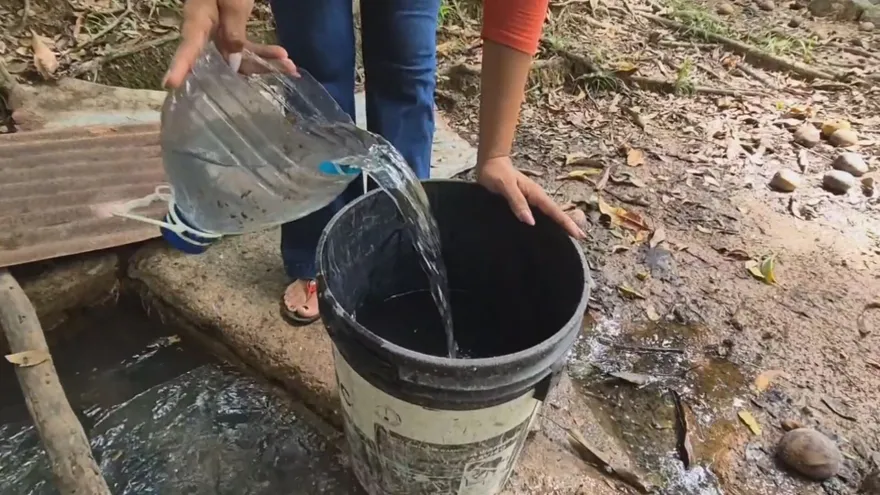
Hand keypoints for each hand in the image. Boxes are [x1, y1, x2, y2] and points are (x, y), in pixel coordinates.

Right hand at [163, 0, 295, 88]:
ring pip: (240, 59)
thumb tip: (234, 62)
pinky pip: (246, 50)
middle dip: (256, 68)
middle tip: (286, 68)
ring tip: (291, 65)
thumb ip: (233, 30)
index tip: (170, 83)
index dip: (179, 67)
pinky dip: (264, 54)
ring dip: (266, 63)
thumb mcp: (232, 1)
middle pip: (225, 61)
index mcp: (198, 21)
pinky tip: (283, 56)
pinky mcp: (230, 36)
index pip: (188, 46)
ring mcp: (218, 37)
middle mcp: (206, 34)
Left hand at [476, 156, 585, 239]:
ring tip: (567, 241)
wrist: (491, 164)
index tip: (580, 235)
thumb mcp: (506, 187)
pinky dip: (545, 224)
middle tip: (580, 240)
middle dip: (567, 226)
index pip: (554, 211)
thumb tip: (530, 222)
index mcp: (535, 194)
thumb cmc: (497, 174)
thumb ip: (517, 202)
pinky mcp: (524, 204)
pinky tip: (545, 234)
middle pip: (555, 214)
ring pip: (548, 216)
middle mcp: (536, 198)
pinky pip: (538, 215)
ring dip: (557, 226)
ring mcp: (531, 201)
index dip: (567, 223)